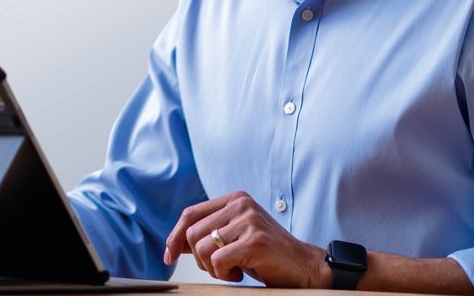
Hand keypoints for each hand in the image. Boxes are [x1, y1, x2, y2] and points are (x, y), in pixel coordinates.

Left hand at [163, 191, 329, 287]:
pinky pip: (218, 260)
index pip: (190, 214)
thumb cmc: (266, 254)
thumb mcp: (233, 237)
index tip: (168, 256)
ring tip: (231, 269)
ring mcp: (248, 220)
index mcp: (234, 198)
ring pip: (203, 248)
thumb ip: (208, 234)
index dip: (174, 236)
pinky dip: (224, 273)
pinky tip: (240, 272)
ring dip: (212, 268)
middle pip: (193, 233)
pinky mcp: (254, 240)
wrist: (304, 266)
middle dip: (199, 259)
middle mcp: (240, 204)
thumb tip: (173, 243)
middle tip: (219, 267)